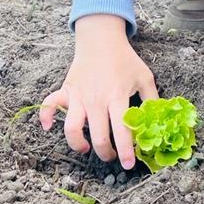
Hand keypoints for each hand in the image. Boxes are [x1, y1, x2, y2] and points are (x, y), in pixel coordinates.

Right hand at [39, 14, 158, 169]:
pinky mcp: (67, 89)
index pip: (121, 131)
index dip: (125, 151)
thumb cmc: (125, 59)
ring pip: (71, 128)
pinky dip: (45, 117)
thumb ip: (152, 101)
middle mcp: (96, 99)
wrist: (101, 38)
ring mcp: (79, 95)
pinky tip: (48, 127)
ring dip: (77, 143)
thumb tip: (158, 123)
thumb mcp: (145, 77)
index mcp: (117, 96)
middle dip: (105, 153)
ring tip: (85, 148)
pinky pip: (49, 104)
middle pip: (97, 136)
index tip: (129, 165)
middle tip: (111, 156)